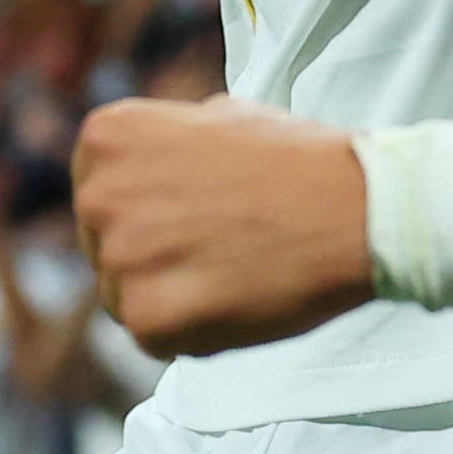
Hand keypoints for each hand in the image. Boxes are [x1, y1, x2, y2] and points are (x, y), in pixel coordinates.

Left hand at [71, 97, 368, 356]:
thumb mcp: (214, 115)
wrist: (354, 207)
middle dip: (151, 255)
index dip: (144, 210)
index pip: (98, 192)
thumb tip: (139, 168)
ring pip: (124, 298)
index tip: (189, 213)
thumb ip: (163, 143)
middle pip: (104, 248)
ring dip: (170, 295)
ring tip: (232, 269)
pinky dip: (191, 332)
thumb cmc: (295, 160)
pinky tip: (236, 299)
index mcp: (107, 137)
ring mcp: (120, 258)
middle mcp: (99, 194)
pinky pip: (153, 338)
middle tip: (216, 246)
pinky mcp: (147, 317)